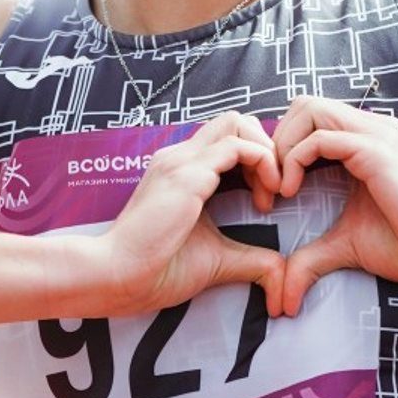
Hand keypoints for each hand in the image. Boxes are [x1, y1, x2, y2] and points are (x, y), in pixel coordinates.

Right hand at [100, 111, 285, 316]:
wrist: (117, 276)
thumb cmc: (157, 270)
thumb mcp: (215, 258)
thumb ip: (249, 258)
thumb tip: (280, 270)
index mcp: (181, 171)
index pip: (226, 138)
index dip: (256, 159)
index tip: (266, 197)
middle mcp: (180, 157)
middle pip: (234, 121)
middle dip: (266, 146)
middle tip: (275, 188)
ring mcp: (182, 161)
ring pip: (237, 123)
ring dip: (267, 151)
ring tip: (274, 191)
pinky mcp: (188, 175)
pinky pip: (237, 146)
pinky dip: (264, 162)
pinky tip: (267, 196)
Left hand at [271, 96, 397, 314]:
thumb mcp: (345, 244)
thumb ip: (311, 258)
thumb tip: (284, 297)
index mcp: (365, 139)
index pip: (310, 117)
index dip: (283, 144)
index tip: (273, 187)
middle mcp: (370, 127)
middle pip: (305, 103)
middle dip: (278, 138)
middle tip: (270, 182)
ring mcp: (374, 134)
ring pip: (309, 109)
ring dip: (282, 145)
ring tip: (279, 186)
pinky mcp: (375, 151)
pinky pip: (320, 138)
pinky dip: (294, 159)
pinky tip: (290, 191)